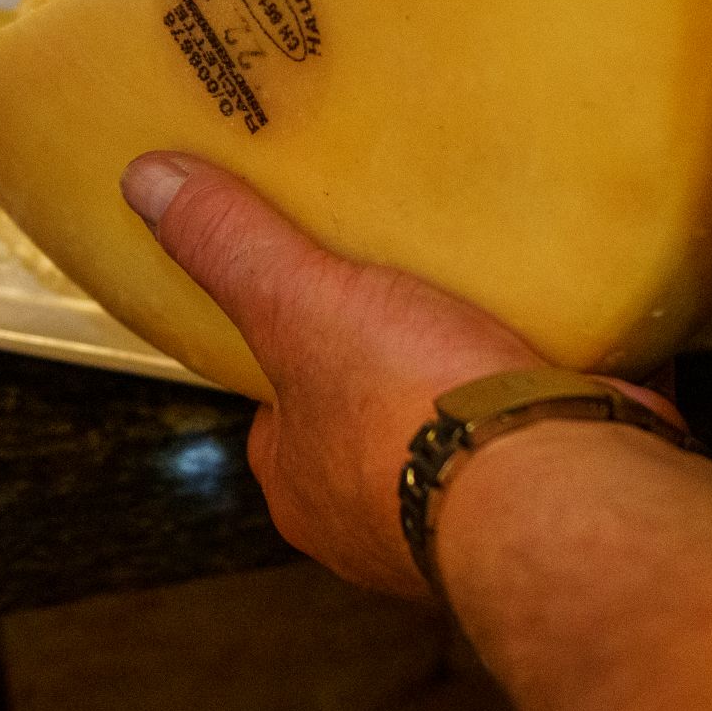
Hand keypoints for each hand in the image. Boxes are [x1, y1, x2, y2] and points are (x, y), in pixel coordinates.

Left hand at [122, 152, 678, 597]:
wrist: (552, 484)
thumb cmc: (409, 409)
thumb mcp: (302, 305)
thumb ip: (234, 248)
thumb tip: (147, 183)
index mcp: (300, 486)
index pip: (276, 413)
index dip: (292, 358)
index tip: (319, 300)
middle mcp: (373, 524)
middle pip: (367, 429)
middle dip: (392, 375)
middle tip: (414, 295)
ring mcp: (465, 527)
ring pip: (458, 443)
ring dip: (476, 394)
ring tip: (494, 310)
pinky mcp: (549, 508)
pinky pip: (538, 444)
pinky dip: (549, 403)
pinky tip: (565, 346)